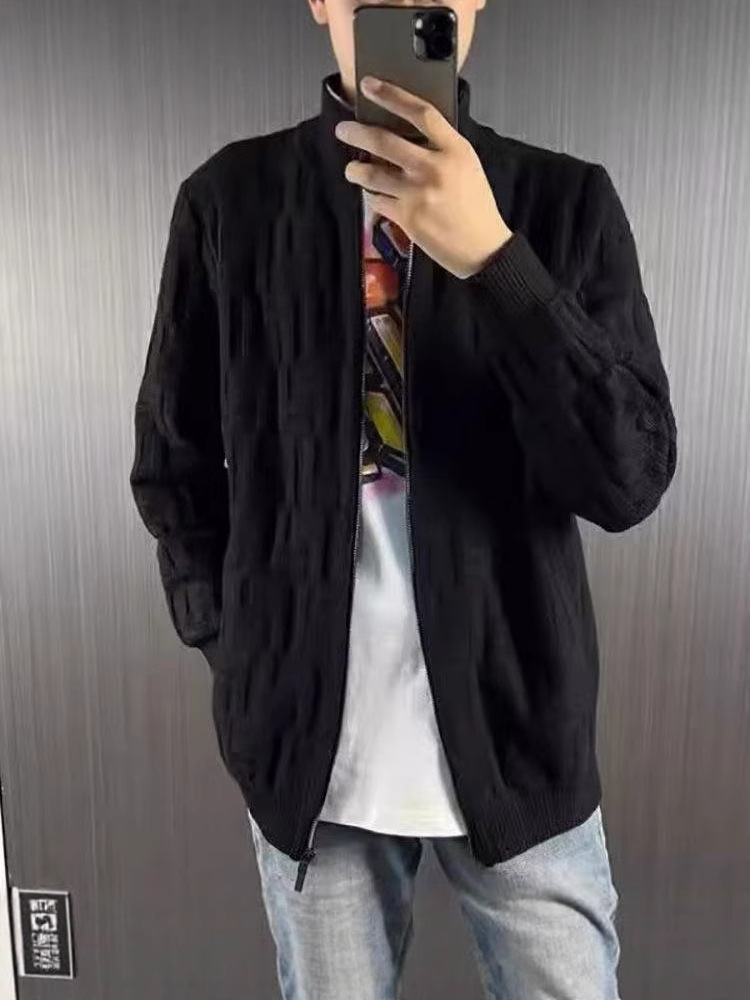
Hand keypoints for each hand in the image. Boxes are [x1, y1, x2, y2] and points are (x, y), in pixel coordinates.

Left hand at [335, 76, 512, 279]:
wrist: (482, 248)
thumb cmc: (476, 208)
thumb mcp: (467, 166)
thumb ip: (441, 147)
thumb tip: (407, 132)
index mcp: (455, 150)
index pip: (420, 112)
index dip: (392, 95)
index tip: (370, 86)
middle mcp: (434, 168)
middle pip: (385, 141)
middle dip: (357, 133)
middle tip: (343, 130)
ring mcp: (418, 194)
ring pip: (373, 174)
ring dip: (356, 170)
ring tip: (352, 169)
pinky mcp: (407, 218)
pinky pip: (378, 201)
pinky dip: (373, 196)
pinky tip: (374, 195)